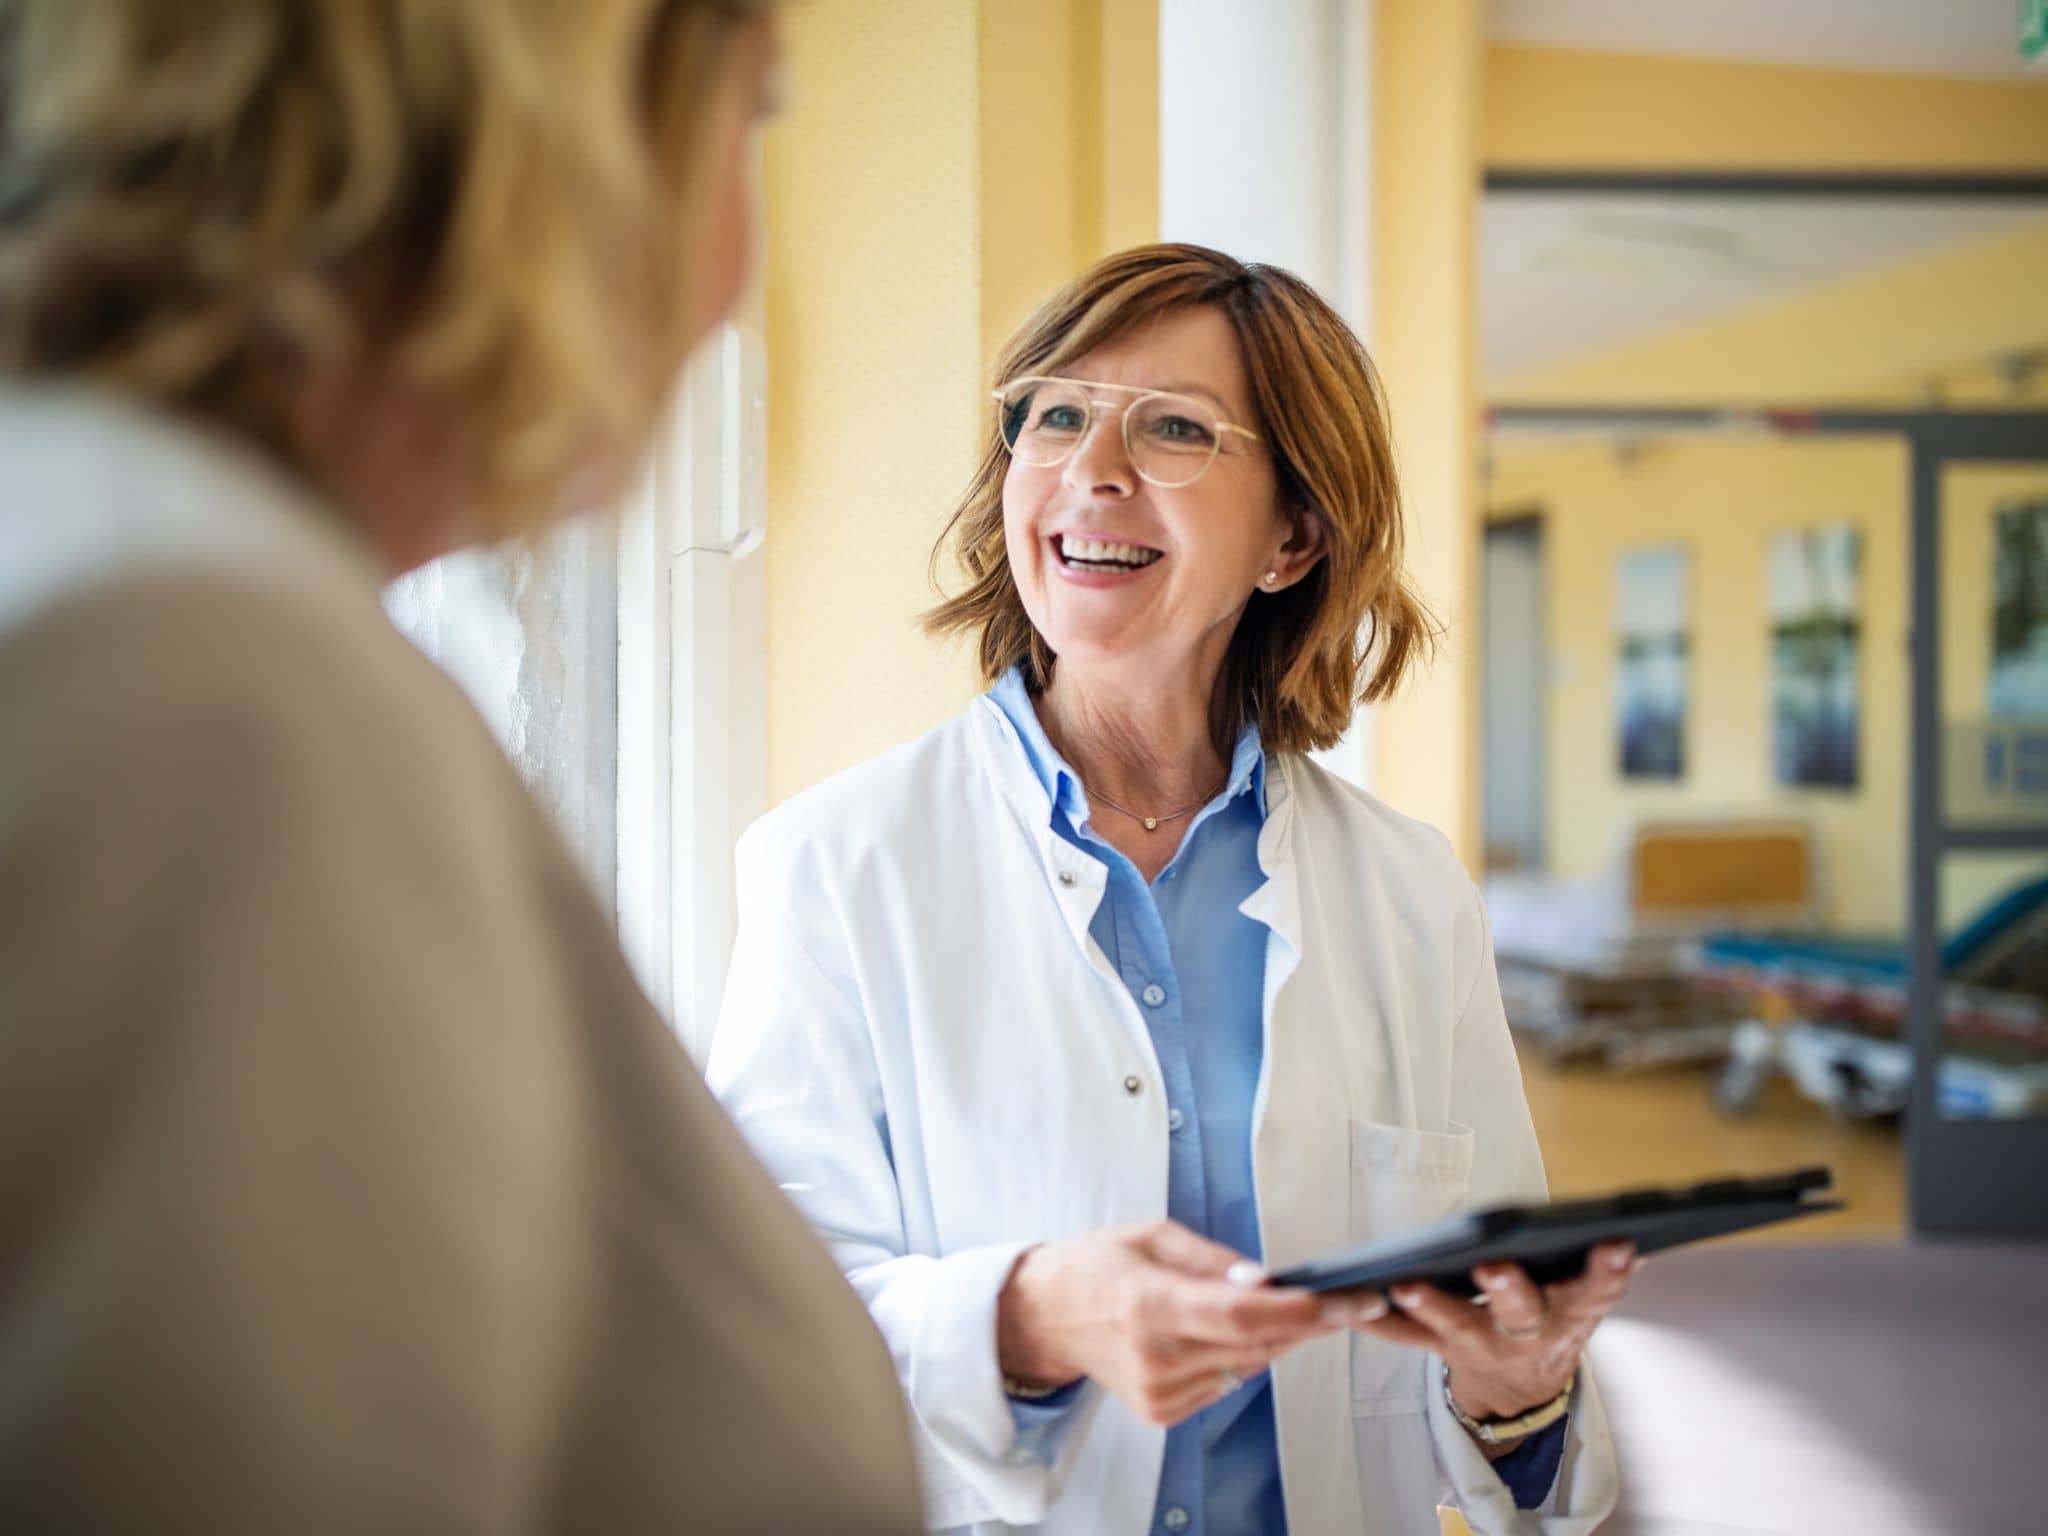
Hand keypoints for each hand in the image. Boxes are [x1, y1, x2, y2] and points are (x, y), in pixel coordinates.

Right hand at [997, 1221, 1362, 1426]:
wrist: (1045, 1316)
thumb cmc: (1096, 1267)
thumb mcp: (1153, 1236)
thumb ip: (1212, 1259)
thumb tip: (1266, 1280)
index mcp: (1149, 1303)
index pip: (1239, 1315)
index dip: (1297, 1312)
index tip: (1343, 1301)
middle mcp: (1155, 1356)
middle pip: (1256, 1344)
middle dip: (1306, 1323)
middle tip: (1344, 1301)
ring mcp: (1159, 1391)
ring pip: (1248, 1366)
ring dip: (1273, 1337)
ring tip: (1275, 1306)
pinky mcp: (1162, 1411)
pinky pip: (1227, 1383)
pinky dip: (1239, 1356)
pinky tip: (1220, 1333)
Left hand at [1352, 1241, 1639, 1433]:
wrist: (1521, 1385)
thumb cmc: (1550, 1317)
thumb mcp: (1581, 1300)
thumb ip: (1595, 1271)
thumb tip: (1625, 1232)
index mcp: (1570, 1313)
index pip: (1596, 1291)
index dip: (1607, 1270)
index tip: (1616, 1243)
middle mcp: (1526, 1332)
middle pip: (1519, 1309)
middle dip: (1507, 1287)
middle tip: (1492, 1265)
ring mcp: (1480, 1343)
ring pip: (1456, 1324)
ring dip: (1430, 1305)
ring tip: (1405, 1284)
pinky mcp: (1442, 1347)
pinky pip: (1407, 1336)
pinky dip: (1379, 1321)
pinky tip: (1356, 1301)